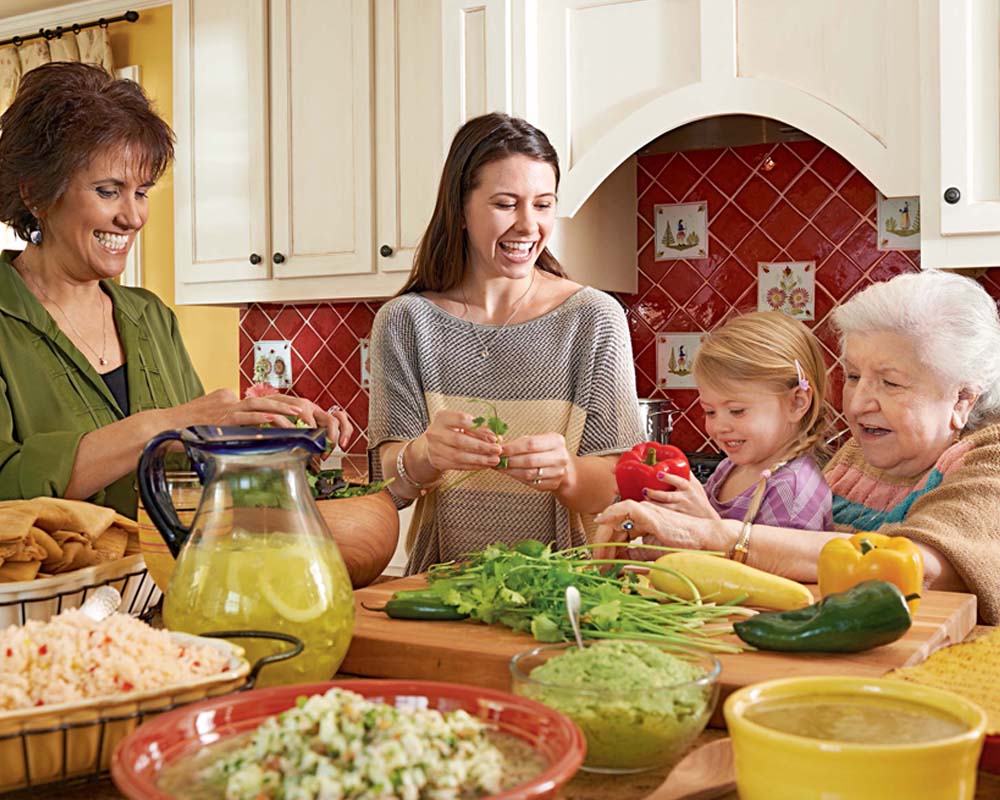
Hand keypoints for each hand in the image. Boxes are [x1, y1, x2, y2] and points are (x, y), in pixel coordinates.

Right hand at [172, 390, 352, 448]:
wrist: (159, 428)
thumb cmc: (184, 430)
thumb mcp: (212, 424)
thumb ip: (231, 425)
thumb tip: (252, 435)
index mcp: (229, 398)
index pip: (261, 400)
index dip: (282, 406)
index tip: (299, 413)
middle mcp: (229, 399)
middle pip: (266, 398)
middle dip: (289, 405)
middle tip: (308, 412)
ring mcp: (224, 408)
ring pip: (259, 405)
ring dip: (281, 410)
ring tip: (299, 415)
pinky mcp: (219, 419)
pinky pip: (244, 420)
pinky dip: (260, 422)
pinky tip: (275, 424)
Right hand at [419, 410, 503, 473]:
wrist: (434, 444)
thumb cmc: (453, 430)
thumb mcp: (463, 424)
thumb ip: (479, 428)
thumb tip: (497, 438)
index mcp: (443, 417)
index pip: (462, 420)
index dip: (479, 429)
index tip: (494, 437)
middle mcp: (435, 432)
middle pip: (460, 440)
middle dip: (481, 446)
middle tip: (497, 450)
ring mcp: (434, 448)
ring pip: (459, 456)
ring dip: (479, 459)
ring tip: (494, 460)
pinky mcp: (437, 461)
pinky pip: (457, 465)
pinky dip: (473, 466)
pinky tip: (484, 465)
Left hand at [500, 433, 571, 491]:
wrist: (565, 467)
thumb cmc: (547, 451)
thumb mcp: (540, 440)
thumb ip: (521, 442)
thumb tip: (499, 445)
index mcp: (556, 441)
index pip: (531, 443)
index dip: (512, 447)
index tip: (500, 449)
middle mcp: (560, 457)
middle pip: (529, 460)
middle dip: (510, 460)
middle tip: (497, 460)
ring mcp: (557, 472)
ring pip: (529, 473)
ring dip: (511, 471)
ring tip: (500, 467)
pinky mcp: (552, 484)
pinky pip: (531, 482)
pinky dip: (517, 478)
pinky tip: (510, 473)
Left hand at [594, 499, 730, 553]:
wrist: (705, 541)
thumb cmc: (684, 547)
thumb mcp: (653, 554)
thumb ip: (635, 556)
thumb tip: (617, 563)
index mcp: (641, 523)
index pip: (616, 532)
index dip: (605, 547)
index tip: (600, 562)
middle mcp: (641, 514)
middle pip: (612, 526)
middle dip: (601, 545)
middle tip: (597, 564)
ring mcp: (646, 512)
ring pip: (614, 517)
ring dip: (604, 537)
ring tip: (600, 556)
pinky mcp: (651, 514)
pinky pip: (626, 508)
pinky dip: (612, 513)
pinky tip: (602, 522)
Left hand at [644, 473, 719, 519]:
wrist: (707, 517)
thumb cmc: (699, 498)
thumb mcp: (695, 484)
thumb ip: (685, 473)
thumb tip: (676, 459)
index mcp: (688, 487)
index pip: (678, 481)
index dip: (668, 478)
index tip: (658, 474)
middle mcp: (683, 498)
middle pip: (668, 496)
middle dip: (654, 493)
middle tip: (645, 489)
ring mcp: (679, 509)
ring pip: (664, 507)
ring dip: (652, 503)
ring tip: (643, 499)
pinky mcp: (676, 518)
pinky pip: (664, 515)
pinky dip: (655, 512)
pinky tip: (647, 509)